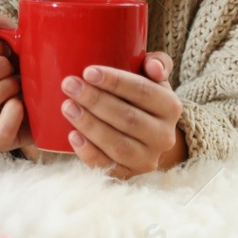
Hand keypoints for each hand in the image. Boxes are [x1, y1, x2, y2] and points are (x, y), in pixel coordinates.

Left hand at [62, 52, 184, 177]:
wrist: (147, 138)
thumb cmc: (141, 99)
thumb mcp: (154, 79)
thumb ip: (157, 63)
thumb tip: (152, 65)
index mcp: (170, 107)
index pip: (143, 92)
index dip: (115, 82)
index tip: (88, 71)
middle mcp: (163, 135)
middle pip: (128, 118)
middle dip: (96, 101)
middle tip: (69, 85)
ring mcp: (147, 158)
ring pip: (118, 145)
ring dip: (90, 125)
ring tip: (67, 107)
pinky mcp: (129, 174)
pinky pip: (108, 167)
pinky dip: (89, 153)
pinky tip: (73, 136)